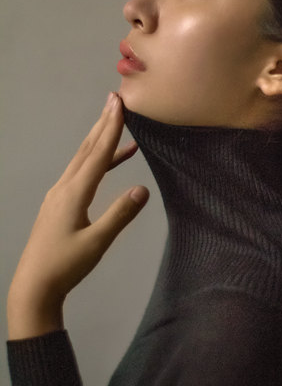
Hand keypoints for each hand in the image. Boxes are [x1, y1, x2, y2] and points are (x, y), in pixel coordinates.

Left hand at [7, 92, 148, 338]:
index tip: (119, 104)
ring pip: (81, 159)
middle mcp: (64, 187)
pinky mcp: (58, 203)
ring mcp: (58, 194)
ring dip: (99, 140)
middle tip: (114, 99)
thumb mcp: (96, 243)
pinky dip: (96, 162)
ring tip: (116, 124)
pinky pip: (79, 172)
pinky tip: (108, 164)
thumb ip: (119, 215)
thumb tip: (143, 189)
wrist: (34, 286)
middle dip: (103, 124)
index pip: (97, 154)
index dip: (111, 128)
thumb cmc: (65, 265)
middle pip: (87, 149)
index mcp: (73, 193)